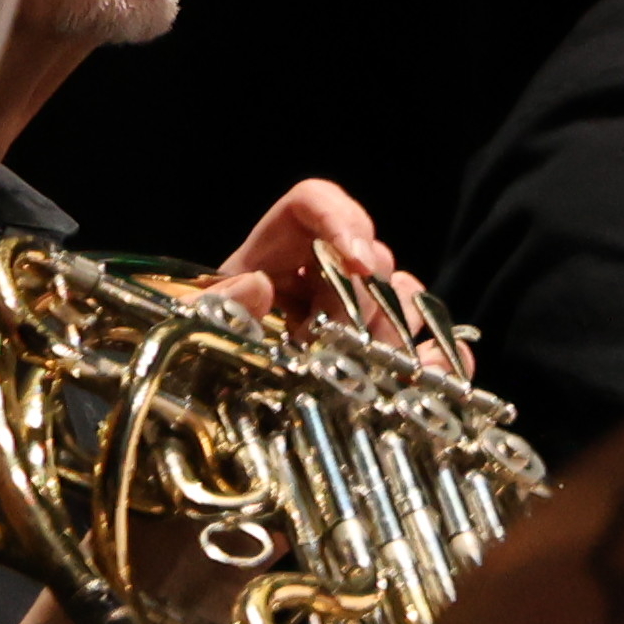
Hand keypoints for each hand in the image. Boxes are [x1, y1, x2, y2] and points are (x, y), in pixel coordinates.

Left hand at [200, 179, 448, 365]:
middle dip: (364, 295)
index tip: (356, 261)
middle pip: (366, 253)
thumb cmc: (184, 364)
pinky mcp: (376, 358)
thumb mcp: (186, 328)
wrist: (197, 419)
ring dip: (397, 326)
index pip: (312, 205)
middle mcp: (316, 278)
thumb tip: (260, 286)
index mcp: (268, 258)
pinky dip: (439, 353)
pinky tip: (433, 375)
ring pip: (400, 293)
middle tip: (345, 337)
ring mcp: (351, 317)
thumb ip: (213, 305)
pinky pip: (426, 341)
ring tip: (371, 366)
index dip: (340, 220)